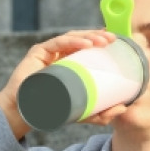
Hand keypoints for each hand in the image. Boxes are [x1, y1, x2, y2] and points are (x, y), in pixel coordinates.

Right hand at [0, 30, 116, 139]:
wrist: (25, 114)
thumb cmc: (51, 111)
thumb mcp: (81, 113)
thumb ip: (101, 112)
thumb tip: (124, 108)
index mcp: (69, 63)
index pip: (87, 47)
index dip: (102, 41)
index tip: (117, 42)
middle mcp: (58, 54)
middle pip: (81, 40)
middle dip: (98, 36)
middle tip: (113, 40)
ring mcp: (48, 52)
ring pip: (71, 38)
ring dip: (89, 36)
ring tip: (103, 41)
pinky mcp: (38, 52)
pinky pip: (57, 42)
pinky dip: (73, 41)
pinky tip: (87, 44)